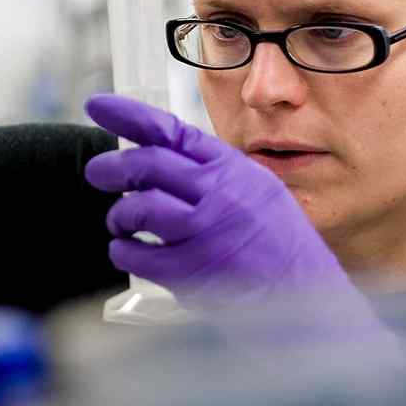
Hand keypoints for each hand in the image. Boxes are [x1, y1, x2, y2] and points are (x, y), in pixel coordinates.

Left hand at [83, 94, 380, 331]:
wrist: (308, 300)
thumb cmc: (281, 247)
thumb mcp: (259, 192)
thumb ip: (215, 173)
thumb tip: (163, 155)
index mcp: (232, 170)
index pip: (171, 131)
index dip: (128, 114)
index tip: (97, 104)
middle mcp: (218, 195)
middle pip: (146, 165)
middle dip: (111, 166)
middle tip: (97, 171)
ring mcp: (203, 234)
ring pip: (138, 208)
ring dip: (120, 215)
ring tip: (121, 222)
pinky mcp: (190, 273)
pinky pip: (137, 254)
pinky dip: (123, 251)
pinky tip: (127, 251)